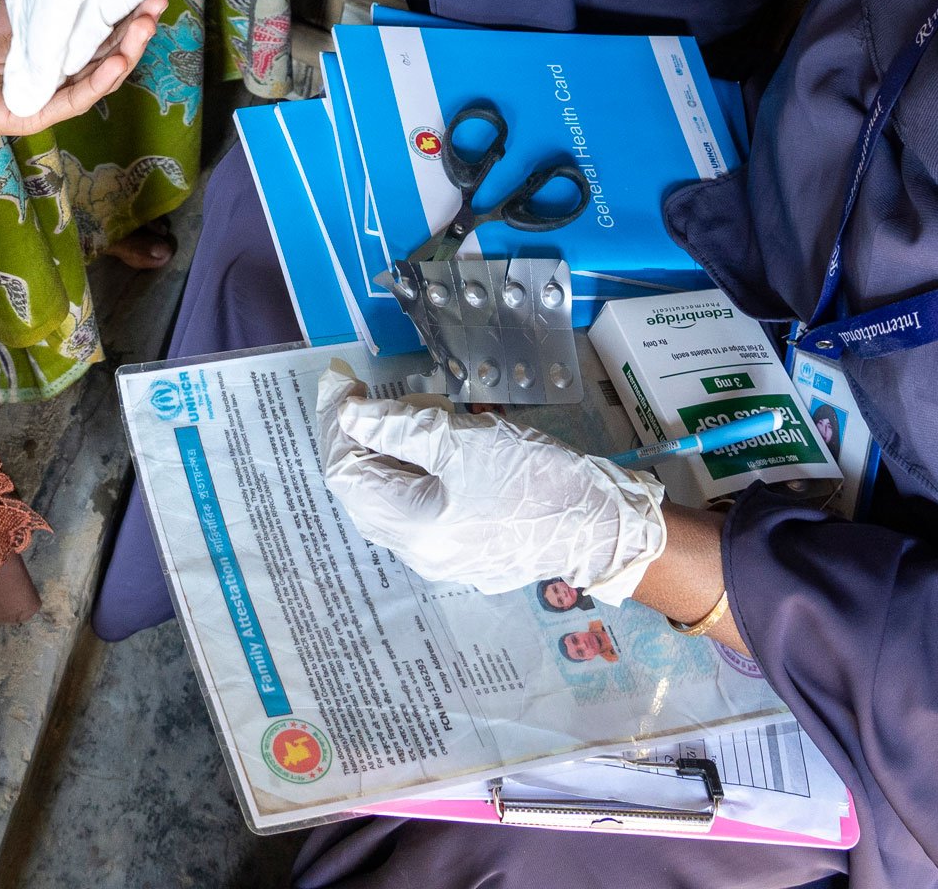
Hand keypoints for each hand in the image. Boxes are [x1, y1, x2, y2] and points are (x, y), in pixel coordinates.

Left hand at [0, 0, 166, 137]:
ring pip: (101, 75)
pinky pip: (75, 99)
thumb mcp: (13, 4)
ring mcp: (55, 93)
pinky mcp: (39, 113)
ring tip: (145, 26)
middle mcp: (65, 69)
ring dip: (127, 51)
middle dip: (137, 26)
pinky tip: (117, 61)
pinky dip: (99, 81)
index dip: (127, 7)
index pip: (103, 26)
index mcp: (61, 44)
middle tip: (156, 1)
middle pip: (111, 49)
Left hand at [315, 365, 667, 601]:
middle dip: (362, 435)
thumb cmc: (535, 479)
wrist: (602, 524)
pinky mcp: (466, 549)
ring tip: (418, 414)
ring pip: (392, 497)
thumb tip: (349, 414)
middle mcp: (418, 553)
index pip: (345, 473)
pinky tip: (436, 445)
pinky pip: (420, 506)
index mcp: (411, 529)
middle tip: (375, 393)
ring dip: (391, 451)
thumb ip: (399, 427)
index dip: (335, 423)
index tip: (343, 382)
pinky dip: (416, 471)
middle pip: (364, 489)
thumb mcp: (463, 441)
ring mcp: (443, 556)